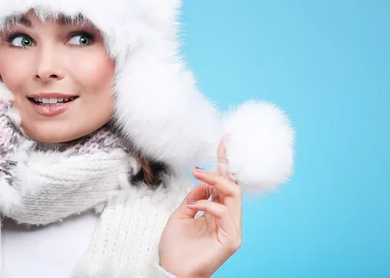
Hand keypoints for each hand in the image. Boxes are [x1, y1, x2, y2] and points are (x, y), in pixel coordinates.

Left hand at [158, 134, 241, 277]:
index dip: (225, 163)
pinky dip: (208, 204)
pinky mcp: (231, 240)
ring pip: (233, 195)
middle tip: (198, 169)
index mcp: (217, 213)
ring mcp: (232, 230)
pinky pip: (225, 213)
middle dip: (218, 171)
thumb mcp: (181, 213)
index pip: (225, 185)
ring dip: (214, 182)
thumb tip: (204, 180)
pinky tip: (193, 206)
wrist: (172, 270)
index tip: (224, 141)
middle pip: (233, 187)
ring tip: (197, 177)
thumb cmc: (175, 247)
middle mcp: (228, 220)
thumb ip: (194, 196)